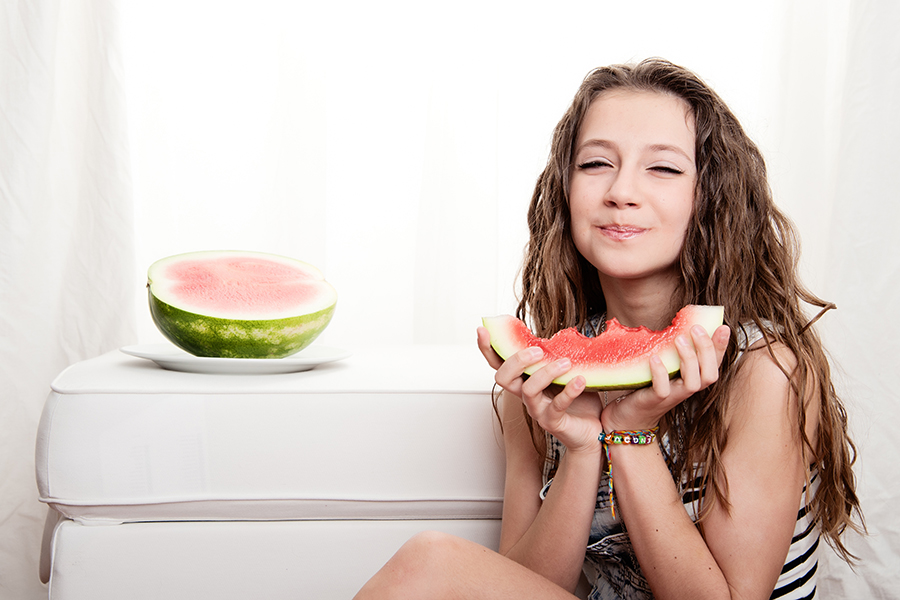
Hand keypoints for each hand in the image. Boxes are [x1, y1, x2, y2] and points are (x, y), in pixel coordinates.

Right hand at [477, 326, 602, 452]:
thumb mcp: (565, 372)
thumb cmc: (577, 400)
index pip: (498, 364)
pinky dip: (569, 391)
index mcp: (524, 380)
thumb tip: (560, 331)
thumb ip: (557, 356)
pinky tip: (580, 380)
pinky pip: (556, 406)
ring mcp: (537, 409)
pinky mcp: (552, 422)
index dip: (487, 348)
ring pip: (528, 390)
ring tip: (566, 363)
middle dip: (516, 361)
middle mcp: (525, 395)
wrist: (591, 429)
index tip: (482, 330)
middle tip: (538, 351)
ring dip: (546, 373)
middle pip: (503, 378)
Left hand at [601, 324, 730, 431]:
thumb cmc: (649, 388)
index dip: (720, 347)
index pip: (714, 364)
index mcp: (692, 379)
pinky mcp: (654, 400)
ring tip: (679, 339)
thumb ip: (674, 352)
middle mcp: (686, 389)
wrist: (630, 416)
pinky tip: (655, 358)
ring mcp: (672, 396)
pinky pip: (662, 389)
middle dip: (706, 350)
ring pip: (691, 383)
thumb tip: (680, 325)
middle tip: (696, 329)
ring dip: (688, 359)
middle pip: (709, 374)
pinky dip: (660, 373)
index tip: (723, 327)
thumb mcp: (665, 368)